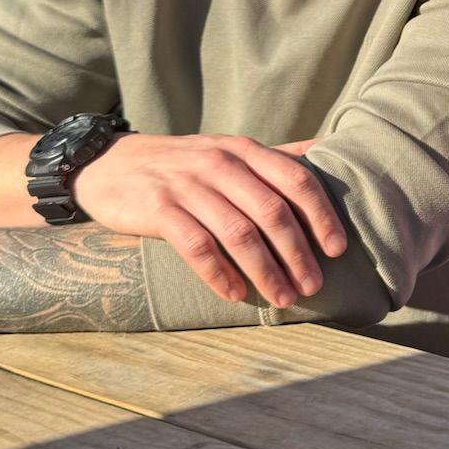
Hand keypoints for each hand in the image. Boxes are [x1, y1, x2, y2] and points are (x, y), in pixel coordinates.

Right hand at [72, 133, 344, 307]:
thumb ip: (275, 155)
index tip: (338, 249)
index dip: (321, 215)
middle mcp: (220, 162)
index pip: (295, 179)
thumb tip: (327, 150)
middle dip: (298, 253)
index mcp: (244, 149)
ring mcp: (187, 184)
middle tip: (314, 286)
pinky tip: (235, 295)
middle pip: (271, 211)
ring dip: (266, 270)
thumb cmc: (184, 164)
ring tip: (284, 299)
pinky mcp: (158, 208)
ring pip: (238, 232)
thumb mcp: (229, 149)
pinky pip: (196, 246)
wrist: (110, 164)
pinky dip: (219, 273)